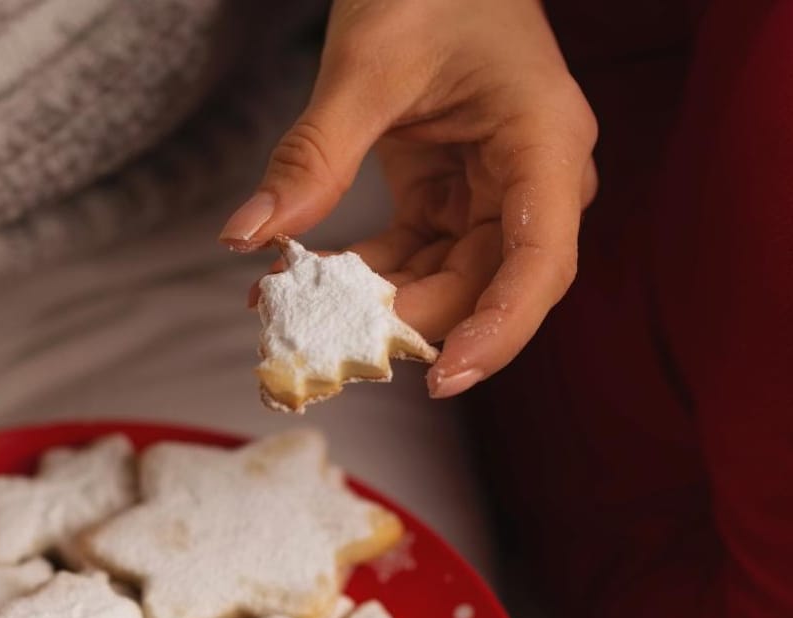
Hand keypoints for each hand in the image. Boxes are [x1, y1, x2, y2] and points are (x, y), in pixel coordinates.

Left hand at [222, 0, 597, 396]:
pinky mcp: (455, 195)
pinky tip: (298, 284)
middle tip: (325, 351)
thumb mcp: (363, 65)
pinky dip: (364, 277)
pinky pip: (417, 257)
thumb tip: (249, 235)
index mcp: (543, 142)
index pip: (538, 261)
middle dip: (409, 325)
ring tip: (292, 317)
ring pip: (448, 281)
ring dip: (376, 307)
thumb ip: (313, 156)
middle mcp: (534, 178)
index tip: (440, 377)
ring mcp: (496, 191)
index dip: (497, 329)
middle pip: (488, 285)